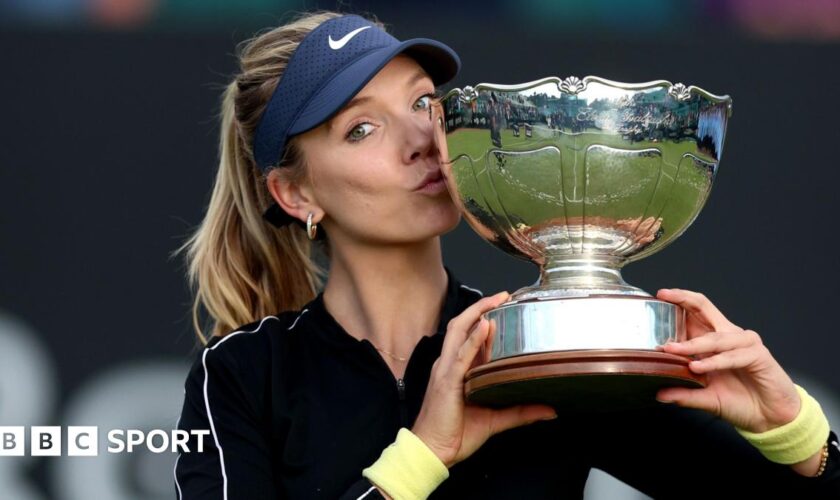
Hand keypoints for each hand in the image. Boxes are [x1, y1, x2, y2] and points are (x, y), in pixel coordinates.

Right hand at [411, 291, 556, 466]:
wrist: (433, 452)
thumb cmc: (455, 434)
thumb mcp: (495, 420)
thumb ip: (521, 411)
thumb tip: (549, 410)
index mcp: (457, 370)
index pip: (470, 338)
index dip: (485, 320)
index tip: (504, 308)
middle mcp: (450, 365)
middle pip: (461, 326)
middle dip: (480, 307)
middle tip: (502, 296)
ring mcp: (447, 371)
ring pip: (458, 332)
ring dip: (476, 314)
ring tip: (495, 301)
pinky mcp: (447, 382)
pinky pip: (460, 355)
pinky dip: (473, 339)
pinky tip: (485, 327)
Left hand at [655, 288, 800, 432]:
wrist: (771, 418)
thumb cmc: (741, 401)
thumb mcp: (706, 398)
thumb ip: (684, 394)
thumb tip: (660, 395)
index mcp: (714, 340)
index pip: (695, 312)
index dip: (679, 301)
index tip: (660, 296)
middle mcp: (729, 336)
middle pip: (705, 308)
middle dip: (683, 300)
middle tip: (664, 297)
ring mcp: (744, 343)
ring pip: (715, 337)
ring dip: (692, 344)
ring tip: (671, 350)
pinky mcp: (758, 356)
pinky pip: (732, 356)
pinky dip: (714, 362)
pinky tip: (698, 367)